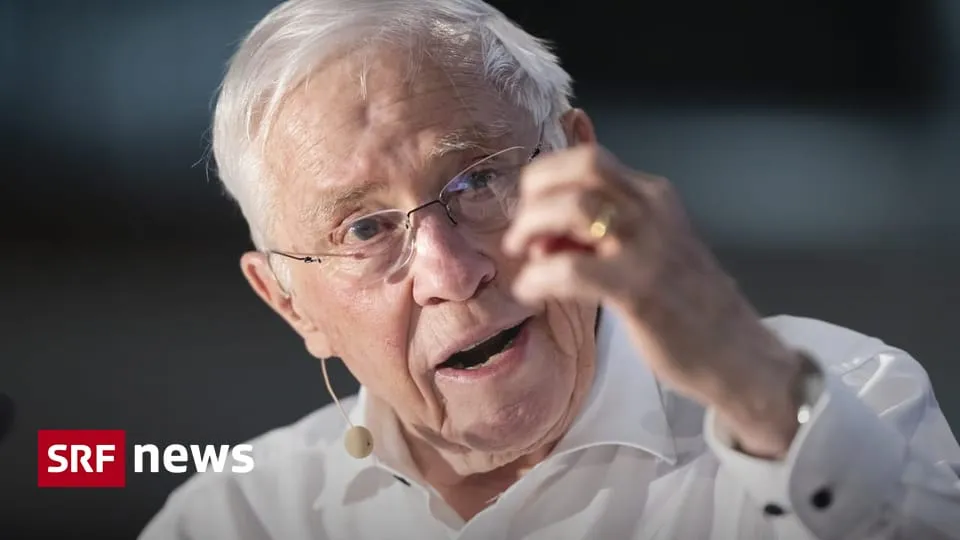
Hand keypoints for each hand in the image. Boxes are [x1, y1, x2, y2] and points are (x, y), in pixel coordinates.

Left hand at [502, 144, 802, 457]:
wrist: (736, 352)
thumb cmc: (684, 306)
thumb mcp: (648, 249)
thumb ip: (601, 232)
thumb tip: (542, 232)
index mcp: (654, 195)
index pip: (589, 160)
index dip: (548, 180)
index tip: (533, 214)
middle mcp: (652, 208)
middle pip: (581, 166)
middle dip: (535, 193)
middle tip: (522, 235)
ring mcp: (647, 245)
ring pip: (572, 207)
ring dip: (532, 227)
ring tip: (524, 258)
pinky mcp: (639, 286)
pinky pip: (570, 268)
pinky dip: (539, 277)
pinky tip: (532, 292)